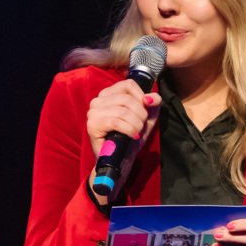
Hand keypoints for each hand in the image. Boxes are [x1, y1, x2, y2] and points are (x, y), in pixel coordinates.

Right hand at [86, 79, 161, 202]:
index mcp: (109, 94)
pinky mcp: (92, 125)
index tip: (145, 113)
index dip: (142, 97)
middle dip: (141, 115)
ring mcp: (93, 112)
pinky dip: (129, 129)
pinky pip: (116, 121)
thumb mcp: (147, 117)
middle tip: (140, 128)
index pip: (129, 85)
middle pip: (128, 99)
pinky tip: (133, 137)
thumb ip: (153, 103)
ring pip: (123, 110)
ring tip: (136, 133)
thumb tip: (150, 98)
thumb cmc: (131, 137)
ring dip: (136, 124)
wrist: (121, 160)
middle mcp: (98, 100)